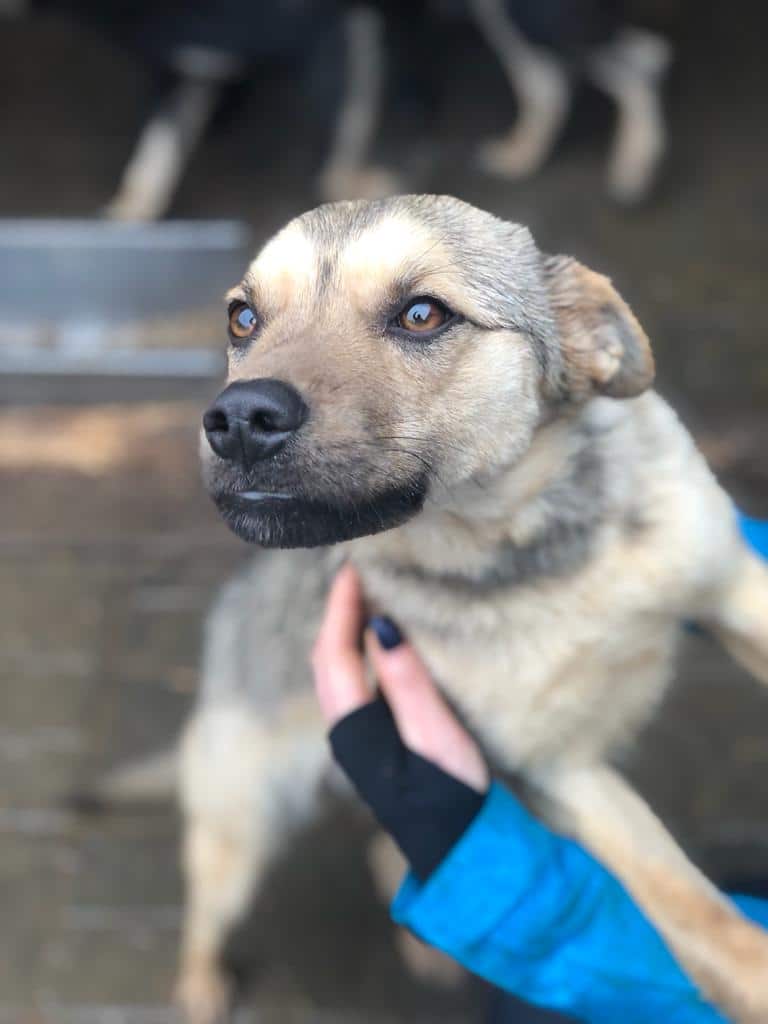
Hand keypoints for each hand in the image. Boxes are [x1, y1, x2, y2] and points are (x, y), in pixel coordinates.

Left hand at [311, 563, 488, 793]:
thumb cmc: (452, 794)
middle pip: (326, 660)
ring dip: (344, 631)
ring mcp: (357, 739)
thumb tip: (379, 626)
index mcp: (354, 728)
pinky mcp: (374, 742)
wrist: (460, 848)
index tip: (353, 568)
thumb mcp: (434, 734)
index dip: (341, 607)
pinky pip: (353, 684)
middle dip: (337, 613)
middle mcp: (346, 733)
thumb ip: (406, 680)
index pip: (334, 653)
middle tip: (358, 573)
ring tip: (367, 596)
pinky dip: (357, 652)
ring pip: (336, 672)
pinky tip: (380, 639)